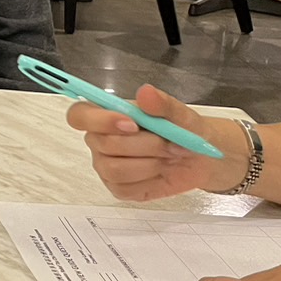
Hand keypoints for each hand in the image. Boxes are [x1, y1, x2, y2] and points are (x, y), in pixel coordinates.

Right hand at [66, 84, 248, 200]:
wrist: (201, 158)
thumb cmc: (184, 130)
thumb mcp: (180, 113)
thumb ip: (162, 103)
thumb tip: (146, 93)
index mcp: (106, 114)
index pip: (79, 115)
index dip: (99, 120)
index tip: (131, 123)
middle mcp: (100, 140)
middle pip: (104, 145)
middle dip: (145, 145)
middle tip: (171, 144)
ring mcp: (106, 165)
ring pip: (114, 169)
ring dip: (149, 164)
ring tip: (168, 157)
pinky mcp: (118, 187)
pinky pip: (125, 188)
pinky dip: (150, 180)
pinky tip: (161, 171)